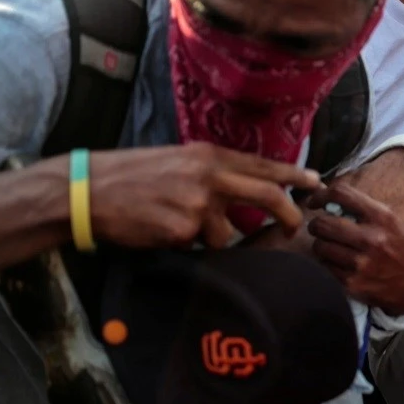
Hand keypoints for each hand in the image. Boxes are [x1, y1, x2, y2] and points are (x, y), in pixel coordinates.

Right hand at [90, 143, 319, 249]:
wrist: (88, 190)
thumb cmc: (131, 175)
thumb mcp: (178, 161)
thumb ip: (214, 172)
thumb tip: (248, 188)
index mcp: (209, 156)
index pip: (262, 166)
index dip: (292, 175)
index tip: (316, 182)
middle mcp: (210, 176)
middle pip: (266, 195)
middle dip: (287, 213)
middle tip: (294, 226)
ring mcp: (198, 203)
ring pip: (227, 233)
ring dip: (209, 239)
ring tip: (175, 225)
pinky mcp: (183, 230)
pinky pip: (197, 247)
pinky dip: (184, 246)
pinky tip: (159, 232)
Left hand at [306, 184, 403, 314]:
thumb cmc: (402, 249)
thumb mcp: (392, 222)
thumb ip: (363, 209)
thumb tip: (325, 196)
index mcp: (382, 217)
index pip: (341, 194)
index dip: (320, 195)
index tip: (315, 201)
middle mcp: (372, 239)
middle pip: (323, 223)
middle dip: (316, 224)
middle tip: (320, 228)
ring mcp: (361, 263)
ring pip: (320, 247)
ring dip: (321, 245)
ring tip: (331, 247)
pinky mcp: (353, 284)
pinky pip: (325, 267)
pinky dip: (327, 264)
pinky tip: (339, 264)